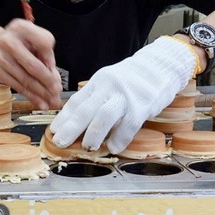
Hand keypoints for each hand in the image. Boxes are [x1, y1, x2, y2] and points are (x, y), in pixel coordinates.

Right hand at [0, 19, 61, 110]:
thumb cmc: (19, 42)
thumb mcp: (33, 39)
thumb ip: (46, 54)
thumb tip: (54, 78)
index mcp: (21, 28)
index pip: (43, 43)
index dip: (50, 57)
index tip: (54, 68)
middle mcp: (8, 41)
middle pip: (33, 65)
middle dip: (47, 81)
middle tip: (57, 90)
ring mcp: (0, 57)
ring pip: (25, 79)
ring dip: (41, 93)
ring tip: (52, 101)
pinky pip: (18, 87)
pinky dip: (31, 96)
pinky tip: (40, 102)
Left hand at [50, 36, 196, 152]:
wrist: (160, 67)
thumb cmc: (132, 80)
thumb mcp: (109, 83)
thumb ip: (95, 99)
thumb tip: (77, 122)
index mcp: (98, 82)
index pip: (76, 101)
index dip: (64, 118)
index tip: (54, 131)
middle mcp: (108, 88)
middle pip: (86, 109)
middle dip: (71, 128)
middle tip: (61, 142)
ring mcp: (125, 97)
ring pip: (104, 116)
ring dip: (94, 134)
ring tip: (87, 147)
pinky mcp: (141, 106)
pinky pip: (128, 125)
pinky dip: (119, 138)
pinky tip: (113, 147)